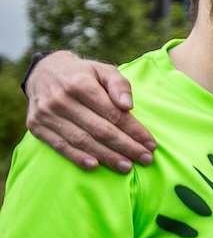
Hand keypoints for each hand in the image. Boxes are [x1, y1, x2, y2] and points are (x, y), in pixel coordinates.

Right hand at [25, 51, 155, 172]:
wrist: (44, 73)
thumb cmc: (83, 74)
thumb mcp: (103, 70)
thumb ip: (119, 84)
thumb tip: (128, 105)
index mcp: (80, 84)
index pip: (113, 113)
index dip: (134, 130)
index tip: (151, 144)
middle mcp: (61, 100)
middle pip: (100, 129)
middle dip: (126, 147)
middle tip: (145, 159)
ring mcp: (46, 114)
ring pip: (81, 140)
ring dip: (107, 156)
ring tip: (127, 166)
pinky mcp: (36, 126)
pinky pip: (60, 146)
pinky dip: (77, 157)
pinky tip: (95, 166)